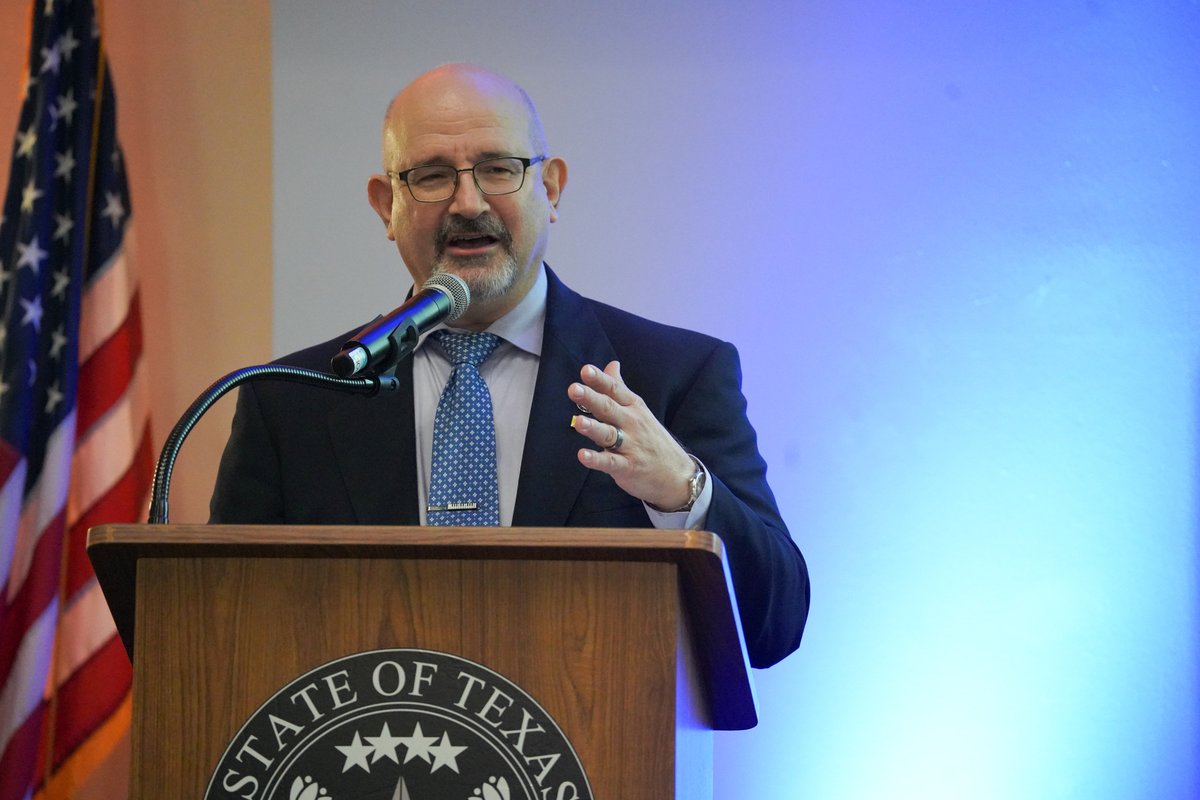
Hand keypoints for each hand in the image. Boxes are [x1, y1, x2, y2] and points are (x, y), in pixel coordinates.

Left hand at [568, 361, 694, 509]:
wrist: (676, 473)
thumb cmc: (651, 437)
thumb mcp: (638, 409)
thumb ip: (619, 388)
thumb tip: (611, 364)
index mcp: (632, 407)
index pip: (614, 389)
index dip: (600, 380)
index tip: (586, 370)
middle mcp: (631, 423)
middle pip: (608, 408)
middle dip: (591, 398)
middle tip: (574, 389)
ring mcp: (630, 445)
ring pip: (609, 434)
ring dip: (593, 428)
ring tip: (578, 421)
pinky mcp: (627, 467)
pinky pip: (610, 463)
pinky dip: (596, 460)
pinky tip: (583, 455)